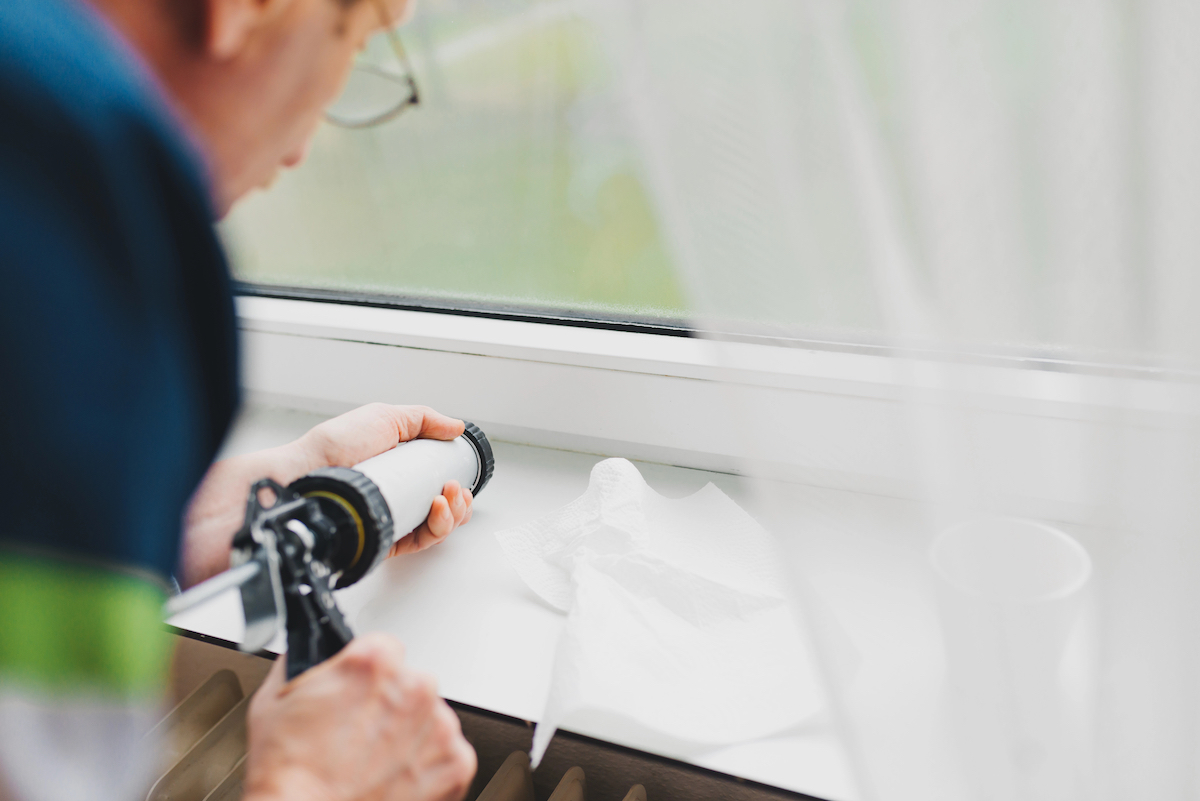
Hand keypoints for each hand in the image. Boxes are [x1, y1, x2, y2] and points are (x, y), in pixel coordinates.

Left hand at [181, 404, 474, 587]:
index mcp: (397, 467)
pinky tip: (438, 510)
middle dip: (459, 500)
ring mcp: (389, 519)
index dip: (454, 479)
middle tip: (454, 489)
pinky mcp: (382, 541)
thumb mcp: (382, 417)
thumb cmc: (331, 448)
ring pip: (436, 526)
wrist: (302, 477)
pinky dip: (437, 529)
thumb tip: (456, 427)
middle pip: (442, 506)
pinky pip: (420, 543)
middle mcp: (395, 495)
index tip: (460, 474)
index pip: (436, 479)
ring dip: (453, 514)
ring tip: (447, 498)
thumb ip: (422, 419)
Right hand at [243, 633, 475, 800]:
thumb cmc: (289, 776)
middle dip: (390, 706)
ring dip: (409, 736)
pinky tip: (394, 780)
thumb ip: (305, 663)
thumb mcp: (275, 700)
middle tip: (359, 737)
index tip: (358, 694)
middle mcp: (415, 688)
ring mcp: (439, 727)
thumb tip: (312, 649)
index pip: (383, 648)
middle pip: (410, 684)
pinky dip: (426, 769)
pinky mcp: (456, 764)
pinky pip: (446, 756)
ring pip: (429, 720)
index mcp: (375, 663)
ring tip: (374, 764)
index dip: (365, 675)